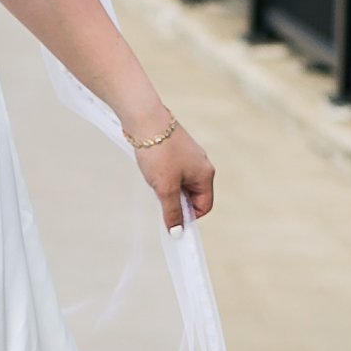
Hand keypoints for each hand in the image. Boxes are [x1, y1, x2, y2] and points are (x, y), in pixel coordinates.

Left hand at [131, 114, 215, 231]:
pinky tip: (151, 169)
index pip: (204, 206)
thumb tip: (177, 232)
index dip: (189, 216)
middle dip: (176, 200)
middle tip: (160, 196)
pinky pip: (174, 171)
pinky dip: (163, 175)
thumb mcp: (165, 188)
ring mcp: (189, 156)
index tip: (172, 220)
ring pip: (181, 183)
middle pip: (193, 195)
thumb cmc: (158, 151)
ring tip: (154, 179)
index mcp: (205, 174)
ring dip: (168, 187)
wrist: (145, 119)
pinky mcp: (176, 149)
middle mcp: (201, 164)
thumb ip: (172, 212)